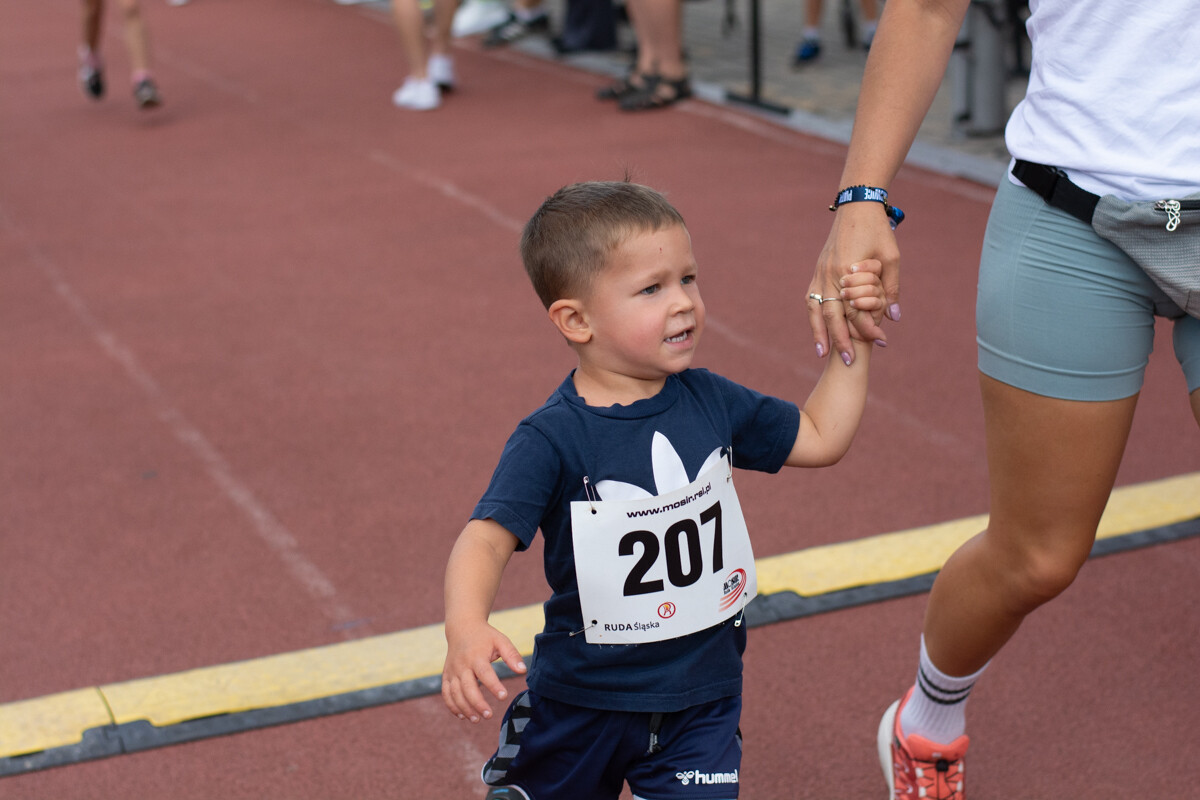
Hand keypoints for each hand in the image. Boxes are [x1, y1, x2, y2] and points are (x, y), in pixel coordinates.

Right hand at [442, 621, 526, 722]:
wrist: (462, 628)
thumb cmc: (485, 636)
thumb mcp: (501, 640)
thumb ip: (512, 655)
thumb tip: (523, 671)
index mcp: (476, 656)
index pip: (485, 673)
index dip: (494, 686)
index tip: (503, 697)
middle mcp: (462, 664)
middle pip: (467, 687)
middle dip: (477, 703)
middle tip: (489, 715)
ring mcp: (452, 670)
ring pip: (455, 693)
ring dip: (464, 708)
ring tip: (477, 720)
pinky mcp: (446, 675)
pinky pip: (446, 693)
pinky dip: (452, 706)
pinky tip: (462, 716)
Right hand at [807, 201, 899, 364]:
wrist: (857, 206)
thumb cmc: (878, 230)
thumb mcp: (891, 258)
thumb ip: (891, 289)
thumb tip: (894, 318)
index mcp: (848, 270)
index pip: (856, 309)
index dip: (868, 328)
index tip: (882, 343)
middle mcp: (830, 274)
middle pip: (832, 315)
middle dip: (839, 340)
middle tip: (847, 361)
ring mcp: (820, 272)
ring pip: (815, 309)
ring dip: (818, 332)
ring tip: (821, 353)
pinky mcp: (817, 270)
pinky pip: (811, 298)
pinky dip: (814, 315)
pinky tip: (817, 328)